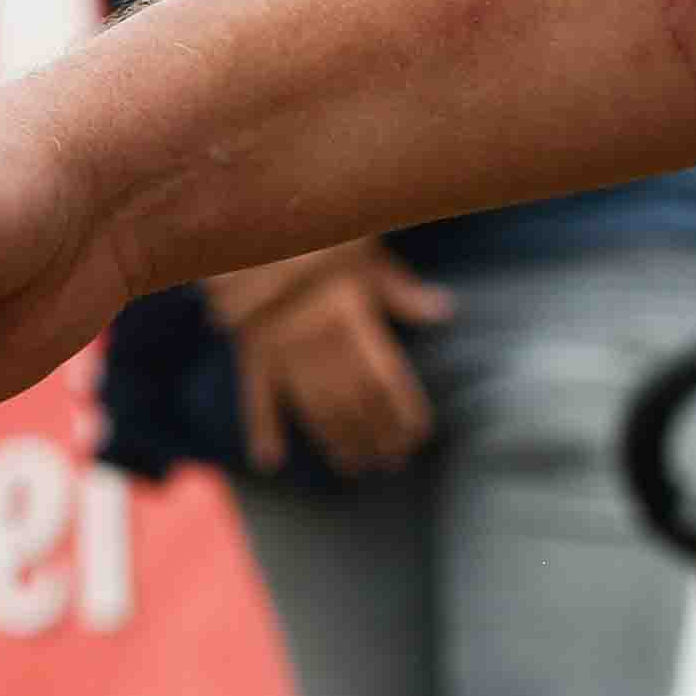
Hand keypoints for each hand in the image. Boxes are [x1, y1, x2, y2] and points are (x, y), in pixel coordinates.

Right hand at [219, 244, 449, 475]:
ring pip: (314, 409)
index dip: (403, 413)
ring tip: (353, 465)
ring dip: (336, 441)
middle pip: (355, 403)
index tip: (416, 436)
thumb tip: (444, 311)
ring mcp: (282, 351)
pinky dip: (261, 430)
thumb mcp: (366, 258)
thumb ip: (401, 291)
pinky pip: (255, 398)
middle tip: (390, 461)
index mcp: (352, 318)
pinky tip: (269, 460)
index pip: (386, 380)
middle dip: (376, 436)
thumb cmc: (320, 243)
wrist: (259, 230)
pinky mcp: (250, 352)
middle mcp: (319, 341)